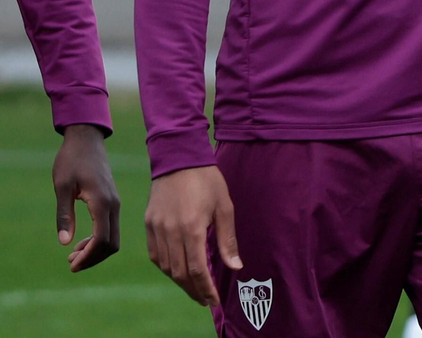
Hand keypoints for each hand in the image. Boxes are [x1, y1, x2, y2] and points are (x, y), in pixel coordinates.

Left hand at [53, 124, 119, 270]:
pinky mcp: (112, 201)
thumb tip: (65, 243)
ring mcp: (115, 203)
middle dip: (93, 258)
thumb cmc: (71, 161)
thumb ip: (64, 215)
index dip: (88, 256)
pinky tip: (81, 241)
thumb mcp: (62, 188)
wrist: (86, 140)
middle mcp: (113, 205)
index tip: (71, 265)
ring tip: (73, 255)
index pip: (102, 239)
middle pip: (112, 243)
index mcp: (102, 202)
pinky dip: (99, 240)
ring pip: (113, 237)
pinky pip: (110, 227)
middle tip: (71, 264)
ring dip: (96, 250)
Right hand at [146, 165, 239, 306]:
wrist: (179, 159)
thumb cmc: (207, 181)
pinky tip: (178, 270)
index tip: (213, 300)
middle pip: (180, 273)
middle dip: (194, 290)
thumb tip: (235, 267)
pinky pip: (156, 255)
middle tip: (205, 300)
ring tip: (195, 288)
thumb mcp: (225, 207)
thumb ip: (228, 240)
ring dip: (180, 281)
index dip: (205, 289)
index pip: (197, 270)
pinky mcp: (149, 225)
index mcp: (192, 228)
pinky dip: (166, 267)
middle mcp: (171, 232)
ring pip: (166, 267)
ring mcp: (157, 229)